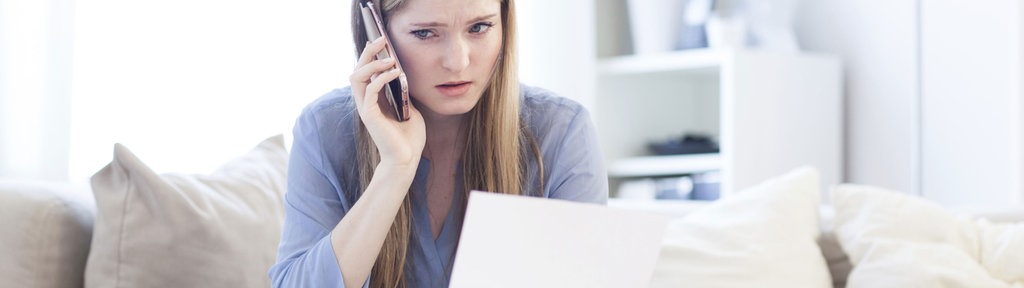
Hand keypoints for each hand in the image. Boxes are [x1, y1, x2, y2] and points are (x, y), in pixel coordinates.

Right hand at [350, 37, 425, 168]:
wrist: (407, 159)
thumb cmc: (409, 137)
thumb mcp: (410, 108)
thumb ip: (403, 93)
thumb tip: (405, 75)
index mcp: (373, 99)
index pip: (366, 71)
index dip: (371, 55)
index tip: (382, 41)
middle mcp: (365, 101)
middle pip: (357, 70)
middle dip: (368, 52)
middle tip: (381, 39)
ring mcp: (365, 108)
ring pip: (357, 77)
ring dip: (372, 63)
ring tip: (390, 57)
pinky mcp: (369, 115)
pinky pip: (370, 90)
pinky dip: (381, 78)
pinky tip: (396, 72)